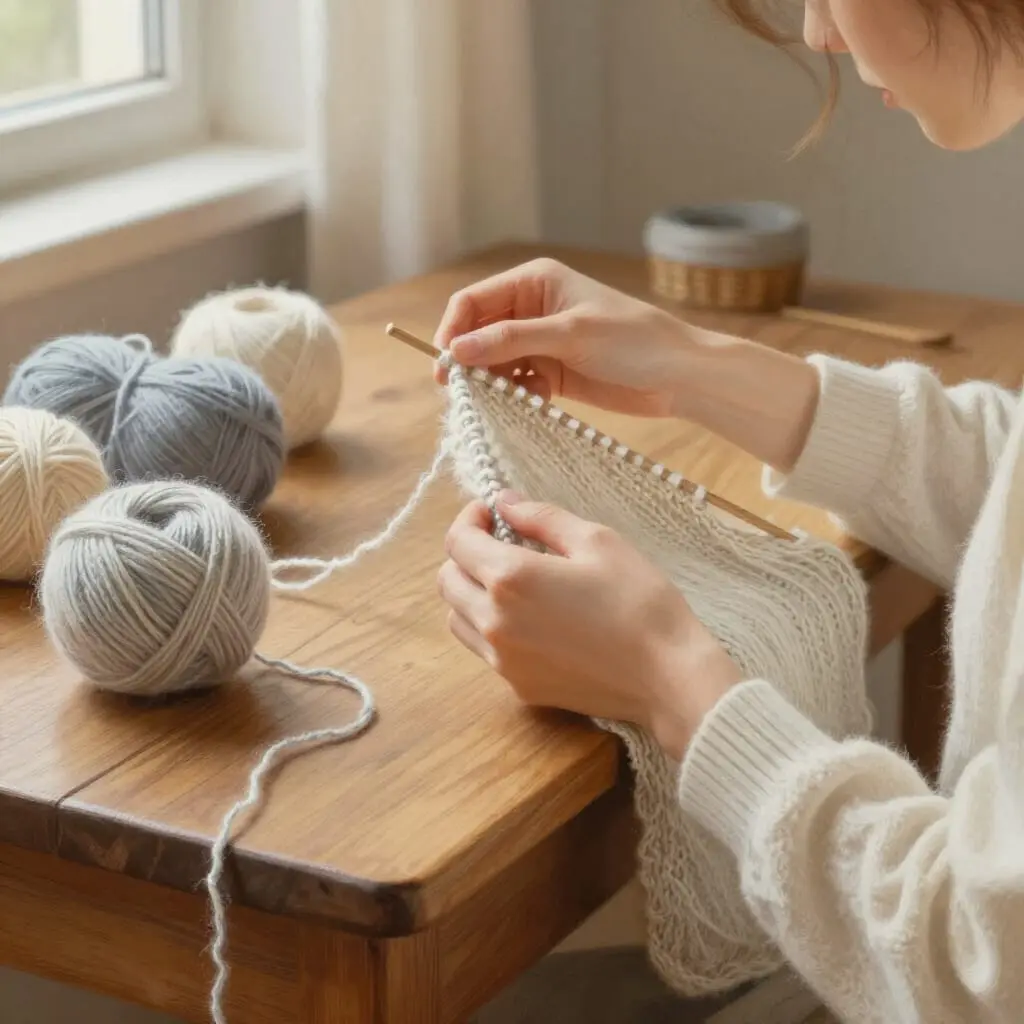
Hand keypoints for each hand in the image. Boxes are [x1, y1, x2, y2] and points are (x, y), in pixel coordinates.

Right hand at [433, 257, 693, 417]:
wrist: (679, 376)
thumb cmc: (633, 340)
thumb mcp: (569, 334)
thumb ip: (511, 341)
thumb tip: (456, 351)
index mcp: (534, 282)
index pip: (473, 302)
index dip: (453, 331)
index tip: (445, 365)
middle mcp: (532, 309)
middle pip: (479, 333)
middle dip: (467, 360)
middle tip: (459, 392)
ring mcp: (542, 343)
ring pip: (495, 362)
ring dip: (490, 382)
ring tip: (493, 403)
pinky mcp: (553, 373)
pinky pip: (517, 384)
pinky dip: (513, 396)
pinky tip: (524, 406)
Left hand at [437, 492, 742, 759]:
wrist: (667, 677)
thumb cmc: (639, 601)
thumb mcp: (597, 541)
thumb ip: (541, 517)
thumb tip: (505, 501)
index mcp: (510, 578)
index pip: (458, 542)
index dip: (469, 520)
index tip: (491, 513)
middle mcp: (494, 621)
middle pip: (447, 581)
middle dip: (465, 555)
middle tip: (499, 542)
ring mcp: (503, 660)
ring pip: (458, 618)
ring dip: (471, 592)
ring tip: (511, 582)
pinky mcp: (519, 686)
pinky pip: (484, 650)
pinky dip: (491, 627)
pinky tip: (530, 619)